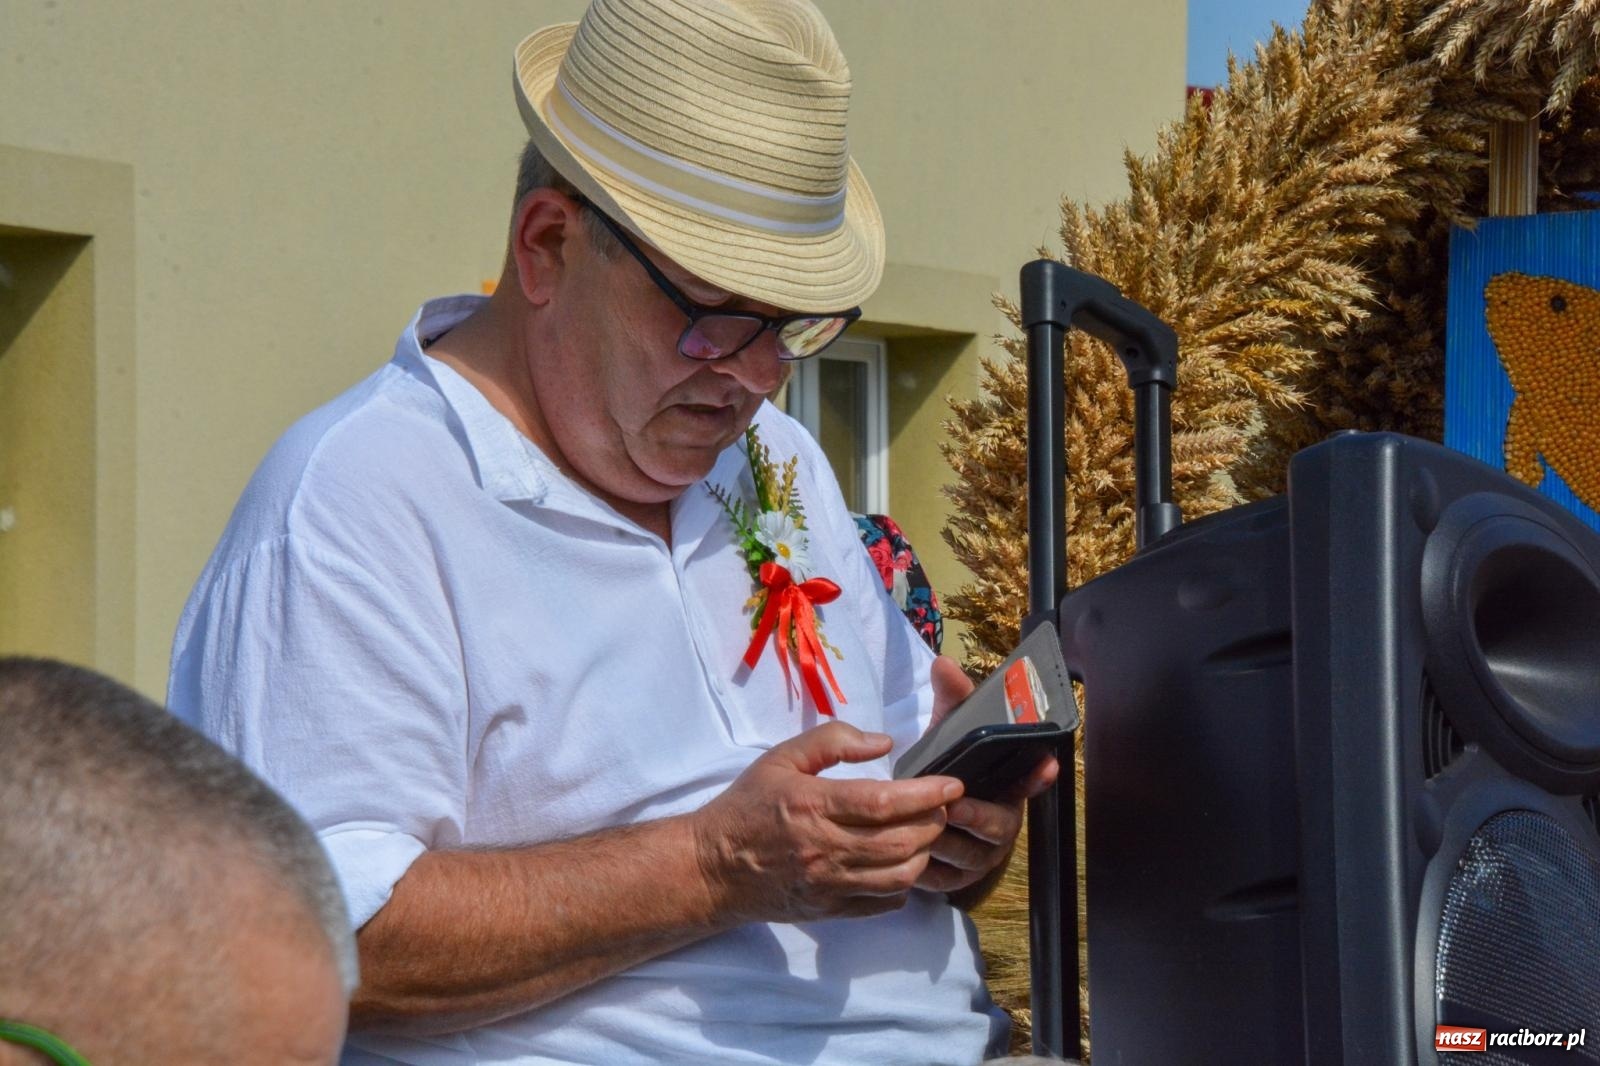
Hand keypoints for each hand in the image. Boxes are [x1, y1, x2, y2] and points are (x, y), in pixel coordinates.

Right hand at [693, 721, 962, 922]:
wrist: (713, 868)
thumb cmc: (748, 806)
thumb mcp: (781, 758)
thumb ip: (832, 741)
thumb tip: (884, 743)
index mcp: (812, 805)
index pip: (883, 802)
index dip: (926, 794)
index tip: (952, 784)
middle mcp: (824, 849)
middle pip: (900, 841)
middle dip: (933, 822)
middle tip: (943, 805)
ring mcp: (828, 884)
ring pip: (899, 876)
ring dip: (924, 853)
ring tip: (926, 832)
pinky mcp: (830, 910)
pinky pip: (884, 903)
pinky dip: (904, 884)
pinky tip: (902, 863)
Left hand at [919, 653, 1057, 896]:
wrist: (920, 813)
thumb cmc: (944, 769)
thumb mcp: (948, 734)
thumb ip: (951, 701)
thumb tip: (944, 663)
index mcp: (1005, 788)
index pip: (1029, 782)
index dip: (1037, 777)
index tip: (1046, 765)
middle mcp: (1001, 824)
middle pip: (998, 827)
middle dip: (977, 816)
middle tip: (954, 806)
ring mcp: (981, 856)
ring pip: (968, 855)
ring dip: (946, 843)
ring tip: (923, 829)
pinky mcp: (956, 880)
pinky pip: (945, 880)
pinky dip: (928, 870)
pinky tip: (909, 858)